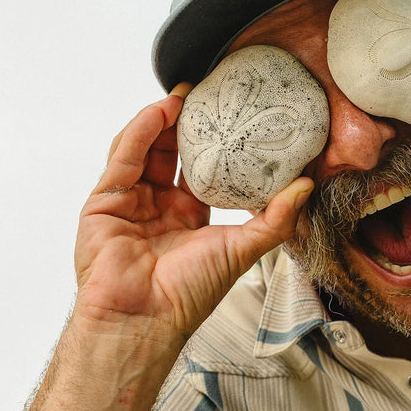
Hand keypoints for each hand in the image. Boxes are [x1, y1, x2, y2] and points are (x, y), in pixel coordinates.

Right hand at [74, 88, 312, 342]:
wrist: (145, 318)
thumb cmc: (189, 294)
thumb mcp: (243, 248)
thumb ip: (276, 218)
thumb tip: (306, 186)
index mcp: (190, 218)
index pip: (202, 169)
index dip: (215, 143)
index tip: (232, 116)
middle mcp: (159, 207)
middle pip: (171, 152)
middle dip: (186, 122)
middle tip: (207, 92)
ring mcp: (129, 202)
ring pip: (145, 149)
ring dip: (163, 120)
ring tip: (184, 95)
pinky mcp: (104, 201)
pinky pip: (123, 159)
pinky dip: (140, 133)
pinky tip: (159, 112)